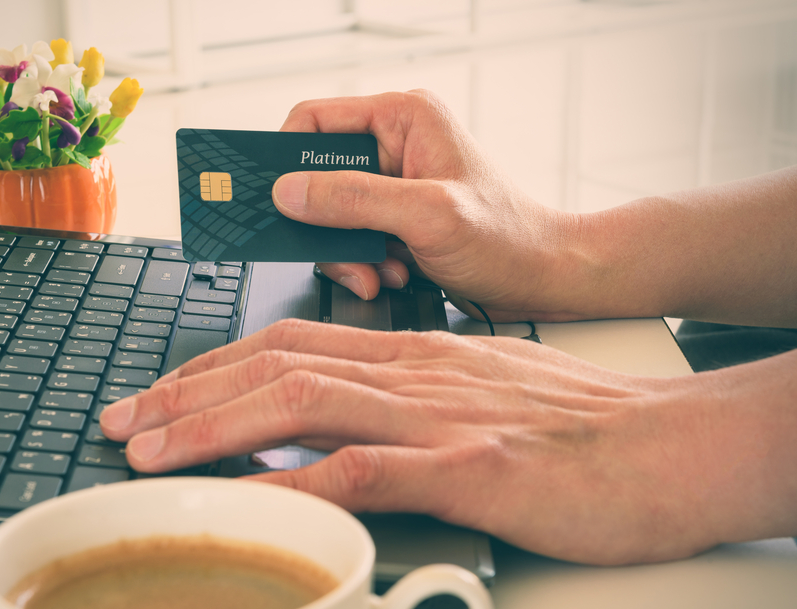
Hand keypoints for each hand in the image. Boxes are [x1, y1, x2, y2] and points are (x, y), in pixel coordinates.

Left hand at [100, 320, 796, 564]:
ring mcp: (438, 418)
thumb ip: (405, 403)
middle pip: (275, 365)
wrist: (670, 443)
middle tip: (124, 422)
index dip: (212, 367)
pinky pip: (368, 471)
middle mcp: (412, 374)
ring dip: (217, 428)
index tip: (159, 395)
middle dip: (186, 393)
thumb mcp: (475, 394)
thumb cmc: (577, 429)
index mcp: (411, 355)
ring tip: (153, 454)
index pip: (288, 344)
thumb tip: (343, 430)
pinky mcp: (472, 470)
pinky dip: (302, 485)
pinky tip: (254, 503)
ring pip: (303, 403)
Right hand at [272, 90, 587, 321]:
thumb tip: (290, 193)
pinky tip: (393, 275)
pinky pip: (349, 242)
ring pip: (328, 217)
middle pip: (315, 178)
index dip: (285, 159)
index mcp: (401, 120)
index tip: (274, 199)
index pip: (313, 122)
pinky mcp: (393, 221)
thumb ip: (355, 200)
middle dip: (325, 226)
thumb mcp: (427, 216)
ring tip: (380, 272)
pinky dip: (363, 267)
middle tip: (341, 254)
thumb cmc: (509, 237)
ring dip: (346, 254)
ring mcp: (391, 187)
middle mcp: (392, 147)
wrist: (543, 280)